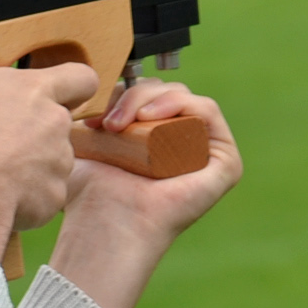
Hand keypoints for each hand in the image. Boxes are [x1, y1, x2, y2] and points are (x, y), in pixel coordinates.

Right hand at [0, 62, 101, 259]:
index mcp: (33, 88)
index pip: (80, 77)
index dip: (74, 87)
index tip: (58, 97)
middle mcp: (55, 121)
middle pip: (61, 124)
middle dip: (41, 134)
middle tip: (8, 145)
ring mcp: (60, 160)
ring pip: (54, 161)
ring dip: (33, 167)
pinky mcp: (56, 195)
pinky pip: (45, 194)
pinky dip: (28, 198)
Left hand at [49, 80, 242, 307]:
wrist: (105, 224)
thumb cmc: (92, 195)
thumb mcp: (87, 141)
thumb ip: (87, 114)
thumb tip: (81, 83)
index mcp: (159, 140)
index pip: (150, 94)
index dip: (124, 91)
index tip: (93, 111)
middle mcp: (186, 146)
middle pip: (167, 91)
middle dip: (134, 93)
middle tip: (106, 121)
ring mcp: (208, 154)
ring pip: (183, 97)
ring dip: (149, 98)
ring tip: (121, 125)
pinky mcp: (225, 162)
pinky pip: (207, 111)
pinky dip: (180, 103)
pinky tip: (150, 117)